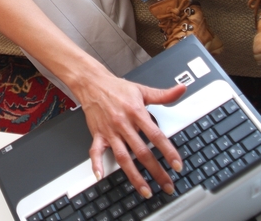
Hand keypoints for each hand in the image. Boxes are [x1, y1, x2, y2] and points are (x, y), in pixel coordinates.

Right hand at [82, 74, 185, 196]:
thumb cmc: (117, 88)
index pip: (156, 135)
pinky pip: (96, 152)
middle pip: (142, 152)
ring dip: (134, 176)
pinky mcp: (98, 134)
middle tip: (168, 186)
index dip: (168, 152)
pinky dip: (97, 164)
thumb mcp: (142, 90)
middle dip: (156, 171)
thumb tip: (181, 89)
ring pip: (123, 157)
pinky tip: (101, 176)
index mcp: (136, 112)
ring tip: (146, 190)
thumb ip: (163, 94)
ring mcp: (110, 131)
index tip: (177, 165)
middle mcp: (123, 123)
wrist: (92, 83)